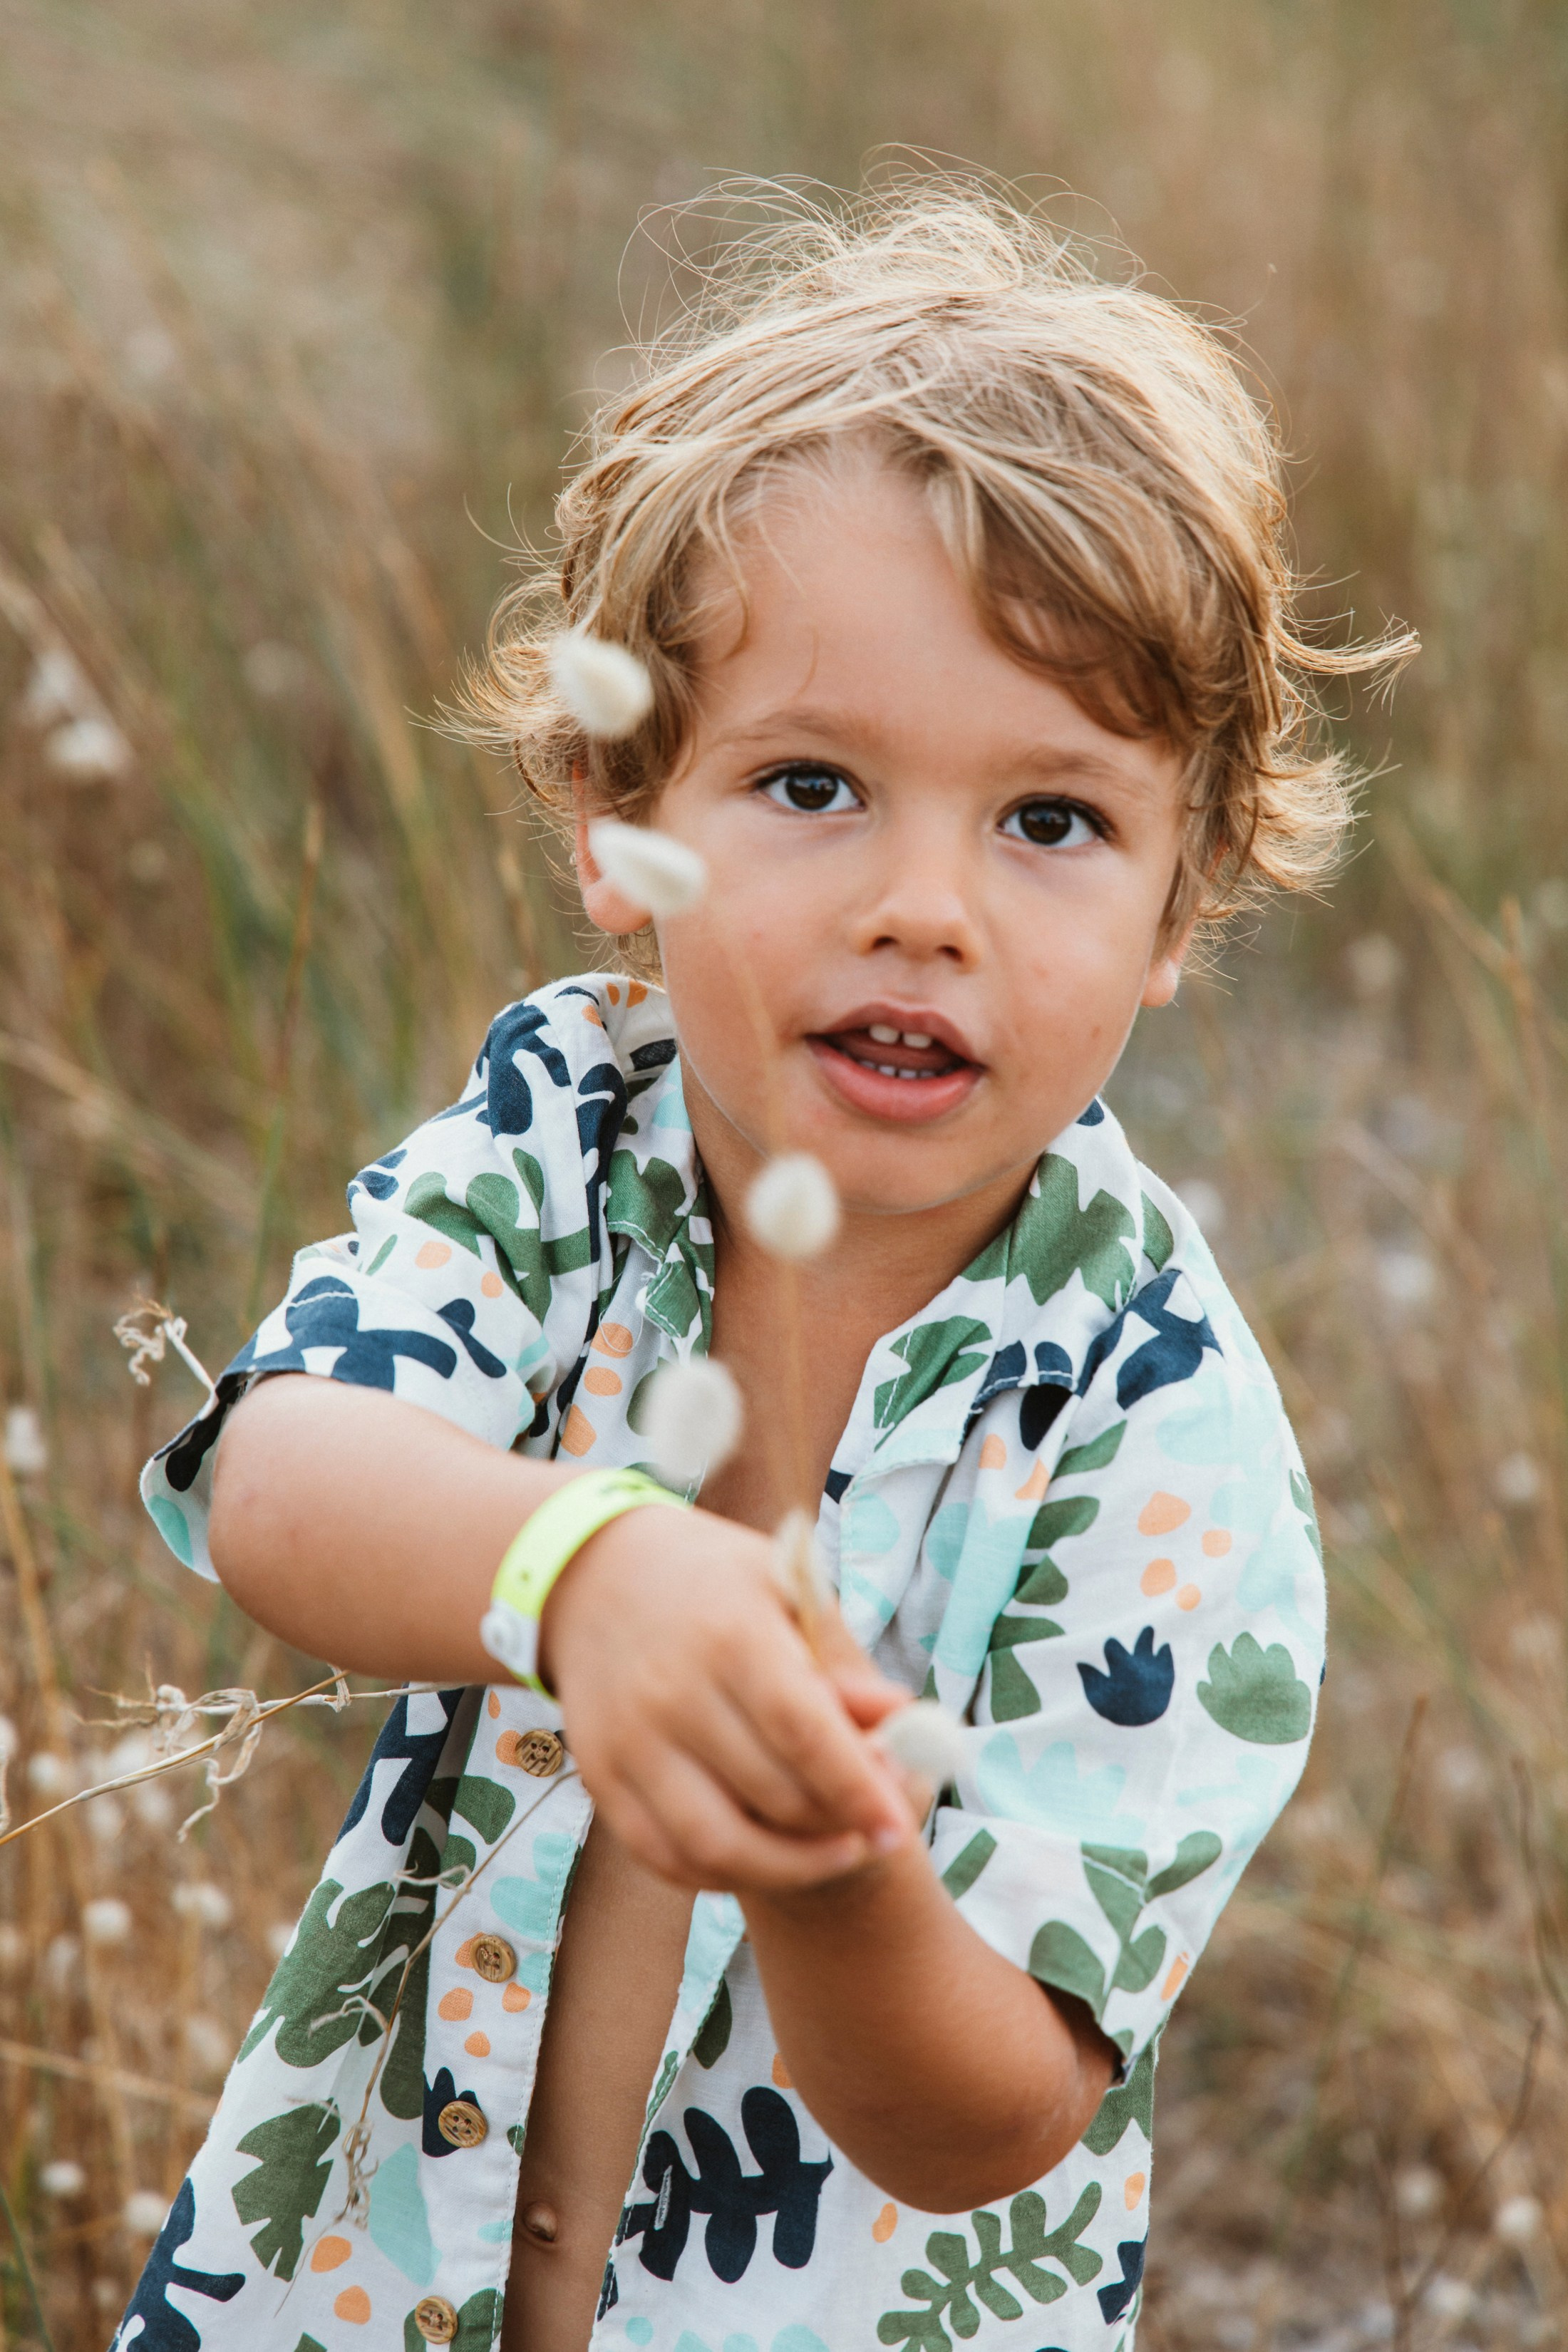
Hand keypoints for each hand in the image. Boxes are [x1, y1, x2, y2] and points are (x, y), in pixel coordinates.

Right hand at [539, 1503, 915, 1891]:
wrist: (591, 1574)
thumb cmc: (712, 1582)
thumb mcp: (783, 1591)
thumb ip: (841, 1663)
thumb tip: (906, 1723)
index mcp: (731, 1635)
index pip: (804, 1732)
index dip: (858, 1789)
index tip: (898, 1828)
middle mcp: (674, 1692)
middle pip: (771, 1795)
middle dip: (837, 1828)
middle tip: (876, 1829)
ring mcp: (629, 1741)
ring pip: (717, 1846)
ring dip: (788, 1868)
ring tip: (832, 1853)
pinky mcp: (601, 1775)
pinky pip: (666, 1857)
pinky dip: (722, 1874)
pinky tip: (766, 1855)